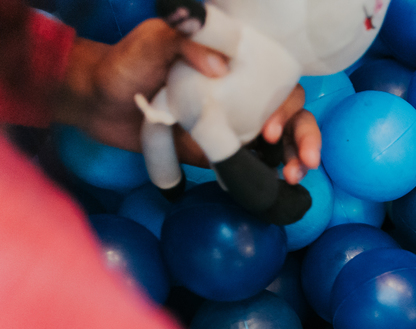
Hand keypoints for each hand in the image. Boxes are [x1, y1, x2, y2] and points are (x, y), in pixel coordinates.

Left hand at [54, 20, 320, 183]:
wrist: (97, 103)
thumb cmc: (124, 65)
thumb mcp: (152, 42)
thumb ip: (184, 41)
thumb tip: (221, 70)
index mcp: (235, 61)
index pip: (279, 76)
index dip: (287, 103)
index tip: (270, 130)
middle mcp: (244, 89)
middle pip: (292, 109)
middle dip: (305, 135)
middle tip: (302, 163)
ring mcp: (236, 120)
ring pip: (282, 137)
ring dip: (295, 157)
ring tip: (291, 179)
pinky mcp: (224, 148)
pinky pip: (257, 160)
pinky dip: (271, 173)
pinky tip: (275, 186)